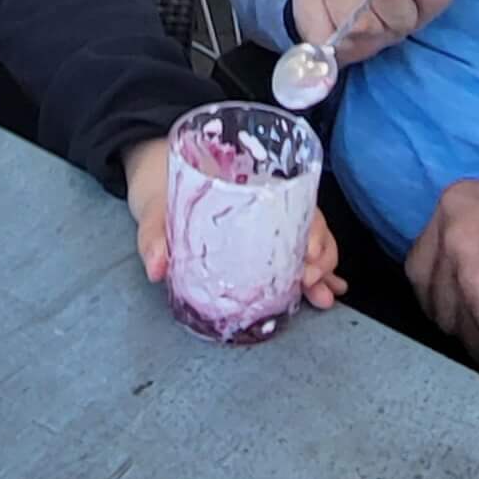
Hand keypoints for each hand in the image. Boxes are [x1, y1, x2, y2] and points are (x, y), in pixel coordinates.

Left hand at [124, 136, 345, 308]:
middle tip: (308, 280)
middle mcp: (265, 203)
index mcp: (247, 188)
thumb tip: (157, 267)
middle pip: (309, 224)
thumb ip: (154, 236)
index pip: (293, 202)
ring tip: (321, 295)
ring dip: (322, 270)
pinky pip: (297, 256)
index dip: (310, 227)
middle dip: (321, 255)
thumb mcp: (155, 209)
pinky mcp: (262, 244)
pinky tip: (324, 293)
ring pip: (310, 242)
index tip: (308, 253)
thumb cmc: (162, 187)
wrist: (156, 182)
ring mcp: (268, 224)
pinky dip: (315, 275)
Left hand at [406, 180, 478, 382]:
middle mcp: (453, 241)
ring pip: (466, 342)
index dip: (449, 294)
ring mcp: (471, 284)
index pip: (420, 269)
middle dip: (473, 323)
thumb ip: (472, 238)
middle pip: (438, 309)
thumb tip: (452, 286)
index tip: (476, 302)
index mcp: (453, 206)